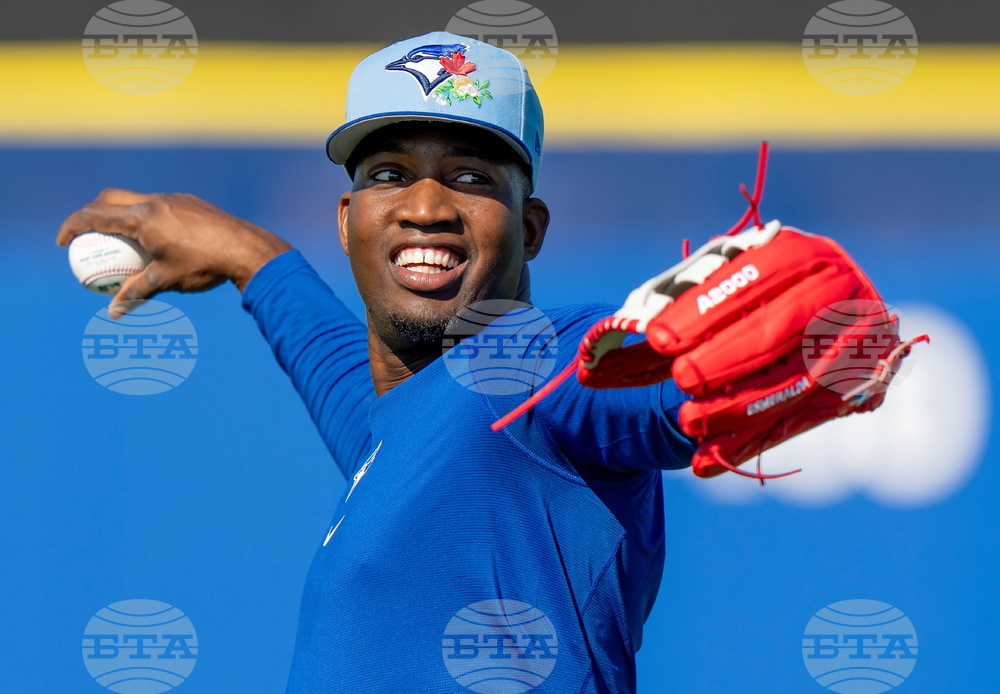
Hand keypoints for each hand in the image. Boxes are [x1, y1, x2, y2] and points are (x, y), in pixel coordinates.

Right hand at [57, 188, 292, 316]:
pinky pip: (161, 206)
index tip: (63, 241)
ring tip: (122, 239)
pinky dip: (148, 218)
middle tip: (87, 235)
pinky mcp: (192, 203)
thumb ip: (137, 293)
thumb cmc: (204, 266)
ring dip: (123, 214)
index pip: (96, 215)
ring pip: (138, 200)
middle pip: (112, 198)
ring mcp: (175, 199)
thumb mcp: (167, 281)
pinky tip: (158, 240)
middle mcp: (156, 201)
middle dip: (93, 212)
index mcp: (143, 217)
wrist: (247, 249)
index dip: (73, 225)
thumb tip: (113, 313)